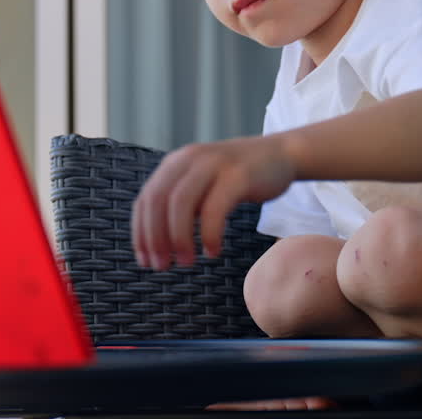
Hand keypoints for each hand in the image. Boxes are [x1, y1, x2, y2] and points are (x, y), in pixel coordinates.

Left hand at [132, 135, 295, 269]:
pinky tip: (213, 251)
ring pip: (181, 203)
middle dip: (155, 238)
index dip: (140, 234)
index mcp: (176, 163)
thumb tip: (157, 245)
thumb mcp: (202, 185)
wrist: (281, 154)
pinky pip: (214, 208)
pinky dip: (209, 233)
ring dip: (179, 238)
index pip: (145, 200)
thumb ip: (181, 205)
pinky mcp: (237, 175)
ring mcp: (213, 164)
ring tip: (187, 262)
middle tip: (163, 266)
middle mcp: (190, 159)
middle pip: (158, 201)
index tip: (145, 261)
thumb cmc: (239, 178)